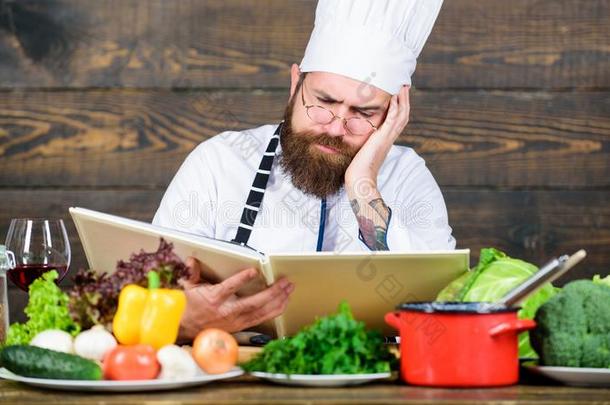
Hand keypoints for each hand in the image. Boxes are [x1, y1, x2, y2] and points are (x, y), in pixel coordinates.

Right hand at [178, 257, 293, 340]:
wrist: (183, 329)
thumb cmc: (187, 308)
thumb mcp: (186, 288)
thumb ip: (192, 273)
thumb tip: (192, 261)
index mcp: (213, 300)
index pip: (229, 288)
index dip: (242, 280)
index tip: (253, 271)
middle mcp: (226, 312)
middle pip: (253, 303)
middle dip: (272, 293)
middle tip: (285, 283)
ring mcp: (235, 321)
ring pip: (260, 313)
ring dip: (277, 301)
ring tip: (289, 291)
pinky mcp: (239, 326)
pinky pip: (260, 319)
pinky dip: (273, 311)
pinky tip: (283, 304)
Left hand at [345, 85, 409, 193]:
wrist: (360, 179)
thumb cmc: (358, 169)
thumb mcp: (362, 151)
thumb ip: (363, 142)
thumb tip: (355, 137)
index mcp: (386, 140)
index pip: (397, 120)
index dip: (400, 107)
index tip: (398, 95)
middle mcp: (390, 138)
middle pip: (403, 115)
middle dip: (405, 100)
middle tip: (404, 86)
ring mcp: (387, 138)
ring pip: (401, 115)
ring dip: (402, 100)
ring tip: (402, 87)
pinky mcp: (382, 138)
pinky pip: (392, 120)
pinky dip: (395, 108)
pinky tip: (394, 98)